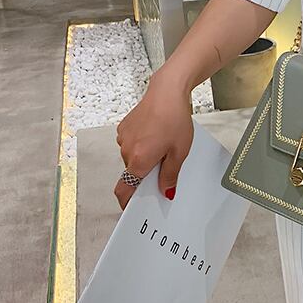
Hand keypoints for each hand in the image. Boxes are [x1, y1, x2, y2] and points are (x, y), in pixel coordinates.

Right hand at [114, 72, 193, 209]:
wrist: (166, 92)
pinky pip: (132, 144)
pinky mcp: (124, 127)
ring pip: (133, 157)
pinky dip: (142, 144)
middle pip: (133, 172)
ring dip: (145, 157)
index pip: (125, 190)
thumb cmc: (175, 120)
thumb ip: (170, 175)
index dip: (127, 203)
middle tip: (165, 167)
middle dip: (146, 174)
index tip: (132, 210)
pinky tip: (156, 134)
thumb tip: (165, 192)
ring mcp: (123, 138)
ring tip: (164, 145)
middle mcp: (126, 151)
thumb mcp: (180, 152)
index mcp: (139, 160)